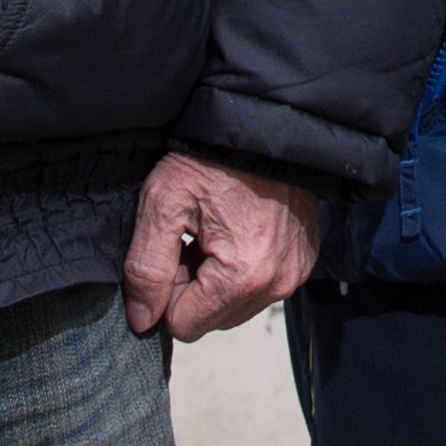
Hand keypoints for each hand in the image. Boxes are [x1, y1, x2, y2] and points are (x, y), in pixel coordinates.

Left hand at [122, 149, 316, 338]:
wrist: (263, 120)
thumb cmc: (210, 157)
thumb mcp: (163, 203)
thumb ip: (146, 268)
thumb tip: (141, 322)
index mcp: (242, 277)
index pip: (183, 325)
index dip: (167, 290)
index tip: (174, 248)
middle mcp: (276, 285)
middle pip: (211, 320)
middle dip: (193, 287)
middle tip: (192, 237)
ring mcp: (295, 273)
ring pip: (235, 306)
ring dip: (216, 280)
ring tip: (214, 231)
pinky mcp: (304, 261)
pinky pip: (261, 287)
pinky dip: (242, 268)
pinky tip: (237, 230)